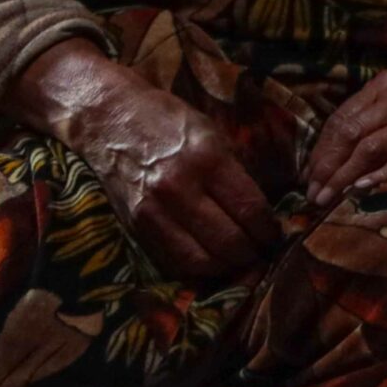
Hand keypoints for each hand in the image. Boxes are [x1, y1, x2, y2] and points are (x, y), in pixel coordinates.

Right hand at [73, 82, 282, 280]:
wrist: (111, 118)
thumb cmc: (170, 121)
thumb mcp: (213, 134)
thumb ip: (236, 172)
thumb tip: (263, 210)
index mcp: (208, 160)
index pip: (249, 209)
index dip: (268, 229)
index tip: (276, 234)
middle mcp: (179, 188)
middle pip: (228, 240)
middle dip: (252, 251)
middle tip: (261, 250)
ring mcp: (153, 211)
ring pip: (200, 259)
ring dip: (226, 266)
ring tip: (238, 259)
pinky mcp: (135, 226)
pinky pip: (171, 261)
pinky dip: (196, 268)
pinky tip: (210, 260)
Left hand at [304, 70, 386, 208]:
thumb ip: (367, 123)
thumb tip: (325, 162)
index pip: (342, 118)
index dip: (321, 150)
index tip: (308, 175)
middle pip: (352, 133)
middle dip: (328, 166)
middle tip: (314, 192)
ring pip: (372, 148)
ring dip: (345, 176)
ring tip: (329, 197)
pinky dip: (378, 176)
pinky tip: (361, 189)